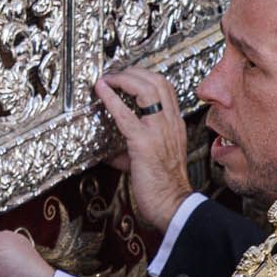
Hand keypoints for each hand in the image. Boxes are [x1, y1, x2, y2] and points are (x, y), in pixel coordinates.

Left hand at [94, 69, 191, 230]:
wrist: (173, 204)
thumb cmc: (163, 187)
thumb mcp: (151, 161)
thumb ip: (133, 150)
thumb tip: (109, 150)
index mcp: (175, 126)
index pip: (166, 89)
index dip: (146, 77)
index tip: (129, 76)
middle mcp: (171, 123)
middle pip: (158, 81)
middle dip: (134, 72)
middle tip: (116, 74)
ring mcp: (159, 130)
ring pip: (146, 89)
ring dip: (124, 78)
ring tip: (109, 79)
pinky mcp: (144, 142)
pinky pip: (125, 114)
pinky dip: (111, 98)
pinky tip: (101, 90)